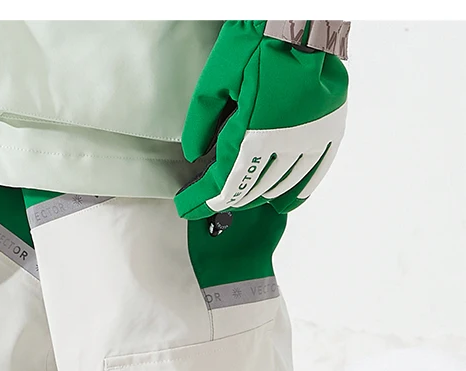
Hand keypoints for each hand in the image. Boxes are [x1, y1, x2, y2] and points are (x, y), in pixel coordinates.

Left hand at [175, 21, 348, 219]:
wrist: (303, 19)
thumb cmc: (259, 40)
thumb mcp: (216, 79)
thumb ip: (201, 122)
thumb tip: (195, 155)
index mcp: (254, 134)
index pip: (223, 183)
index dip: (201, 200)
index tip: (186, 206)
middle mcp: (285, 144)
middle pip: (250, 189)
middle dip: (225, 199)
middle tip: (208, 200)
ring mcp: (310, 140)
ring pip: (278, 187)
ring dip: (255, 196)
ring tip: (239, 196)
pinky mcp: (328, 131)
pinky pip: (313, 174)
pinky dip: (295, 193)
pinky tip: (280, 201)